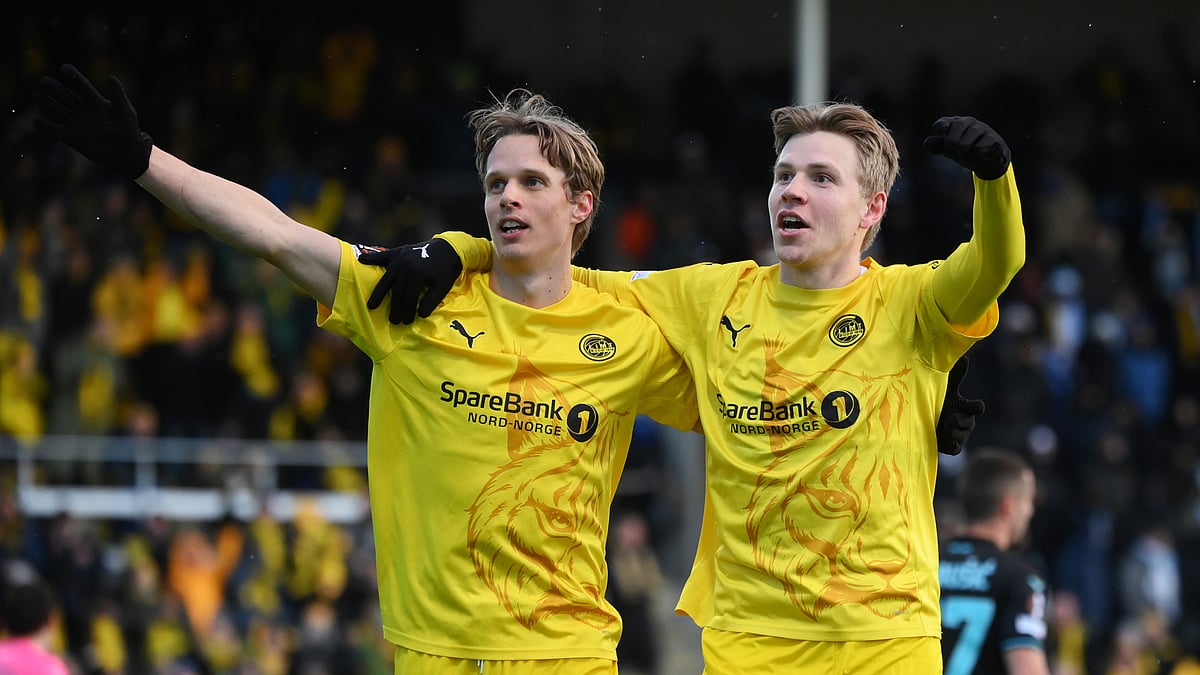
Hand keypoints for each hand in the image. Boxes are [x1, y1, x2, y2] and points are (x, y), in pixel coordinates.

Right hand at [32, 64, 153, 178]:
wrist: (126, 154)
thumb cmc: (128, 130)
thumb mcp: (125, 111)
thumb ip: (118, 94)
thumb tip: (111, 77)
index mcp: (93, 99)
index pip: (77, 81)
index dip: (69, 73)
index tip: (63, 69)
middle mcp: (81, 108)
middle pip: (60, 92)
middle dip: (51, 85)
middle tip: (46, 83)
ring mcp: (74, 122)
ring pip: (52, 106)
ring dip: (43, 99)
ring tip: (39, 96)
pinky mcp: (69, 136)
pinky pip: (51, 129)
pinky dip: (42, 125)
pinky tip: (39, 121)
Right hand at [359, 238, 462, 324]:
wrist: (447, 248)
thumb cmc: (445, 270)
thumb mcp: (443, 287)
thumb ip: (432, 301)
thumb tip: (421, 315)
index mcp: (418, 274)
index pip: (409, 298)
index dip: (408, 311)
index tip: (406, 322)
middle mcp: (406, 266)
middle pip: (397, 291)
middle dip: (395, 308)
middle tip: (393, 321)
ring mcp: (400, 258)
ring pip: (386, 279)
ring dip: (378, 293)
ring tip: (371, 306)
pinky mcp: (397, 252)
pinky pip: (382, 256)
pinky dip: (371, 258)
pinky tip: (360, 260)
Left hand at [922, 116, 1009, 179]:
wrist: (988, 161)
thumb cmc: (966, 151)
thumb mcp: (950, 150)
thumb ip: (938, 146)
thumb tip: (926, 143)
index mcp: (955, 125)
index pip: (945, 122)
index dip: (941, 125)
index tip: (940, 131)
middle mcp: (969, 124)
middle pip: (959, 124)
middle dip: (953, 136)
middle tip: (951, 147)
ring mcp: (983, 130)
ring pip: (974, 131)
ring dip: (966, 142)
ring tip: (962, 151)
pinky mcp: (994, 139)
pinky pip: (989, 140)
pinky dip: (983, 147)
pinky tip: (978, 152)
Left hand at [936, 356, 985, 455]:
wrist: (922, 425)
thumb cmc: (936, 404)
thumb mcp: (943, 390)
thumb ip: (955, 375)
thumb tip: (966, 357)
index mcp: (965, 407)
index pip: (977, 407)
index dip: (977, 406)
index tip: (977, 406)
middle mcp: (967, 422)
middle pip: (967, 422)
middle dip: (958, 420)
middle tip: (948, 418)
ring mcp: (962, 435)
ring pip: (960, 435)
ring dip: (949, 431)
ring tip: (940, 426)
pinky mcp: (955, 447)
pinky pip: (956, 446)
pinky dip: (949, 442)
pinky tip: (942, 437)